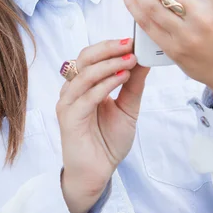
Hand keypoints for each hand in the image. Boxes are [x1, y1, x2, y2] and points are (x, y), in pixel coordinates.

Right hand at [56, 38, 148, 212]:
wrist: (97, 173)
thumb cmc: (108, 141)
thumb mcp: (127, 107)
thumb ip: (133, 84)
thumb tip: (144, 59)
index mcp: (83, 84)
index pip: (92, 56)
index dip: (111, 46)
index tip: (133, 40)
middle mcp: (72, 90)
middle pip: (84, 58)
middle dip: (108, 48)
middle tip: (130, 44)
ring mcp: (68, 103)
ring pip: (84, 74)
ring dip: (108, 65)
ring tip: (130, 60)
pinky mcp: (68, 117)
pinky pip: (86, 96)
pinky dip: (104, 84)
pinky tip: (121, 78)